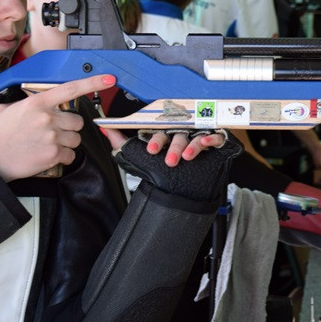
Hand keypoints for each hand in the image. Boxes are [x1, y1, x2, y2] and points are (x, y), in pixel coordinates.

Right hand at [0, 74, 115, 181]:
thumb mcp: (7, 110)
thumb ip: (26, 103)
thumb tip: (36, 105)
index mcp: (37, 103)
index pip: (70, 89)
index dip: (93, 82)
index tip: (109, 78)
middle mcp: (47, 118)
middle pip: (78, 121)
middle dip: (69, 127)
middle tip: (53, 132)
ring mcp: (52, 137)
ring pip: (76, 139)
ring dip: (66, 143)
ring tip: (47, 145)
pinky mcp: (53, 155)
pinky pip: (71, 155)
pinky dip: (63, 157)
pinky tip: (47, 155)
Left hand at [103, 130, 225, 166]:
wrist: (186, 191)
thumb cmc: (163, 170)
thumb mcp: (140, 158)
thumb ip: (122, 144)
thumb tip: (105, 130)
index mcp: (165, 135)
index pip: (160, 133)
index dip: (156, 140)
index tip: (151, 150)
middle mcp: (181, 135)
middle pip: (178, 135)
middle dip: (174, 147)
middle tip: (169, 161)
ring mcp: (198, 138)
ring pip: (195, 137)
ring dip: (191, 146)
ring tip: (186, 157)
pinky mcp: (213, 143)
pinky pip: (215, 138)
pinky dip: (211, 139)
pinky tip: (206, 143)